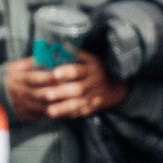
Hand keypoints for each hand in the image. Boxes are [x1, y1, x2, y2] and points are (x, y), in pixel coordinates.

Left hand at [6, 53, 126, 120]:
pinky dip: (70, 115)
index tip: (54, 73)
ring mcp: (95, 96)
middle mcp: (94, 82)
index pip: (78, 70)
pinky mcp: (94, 107)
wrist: (115, 85)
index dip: (66, 72)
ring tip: (50, 111)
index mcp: (91, 68)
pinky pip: (82, 112)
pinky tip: (59, 116)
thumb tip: (60, 45)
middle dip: (62, 92)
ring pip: (79, 104)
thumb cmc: (96, 69)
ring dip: (64, 108)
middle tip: (47, 95)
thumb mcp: (89, 58)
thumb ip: (74, 53)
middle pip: (78, 89)